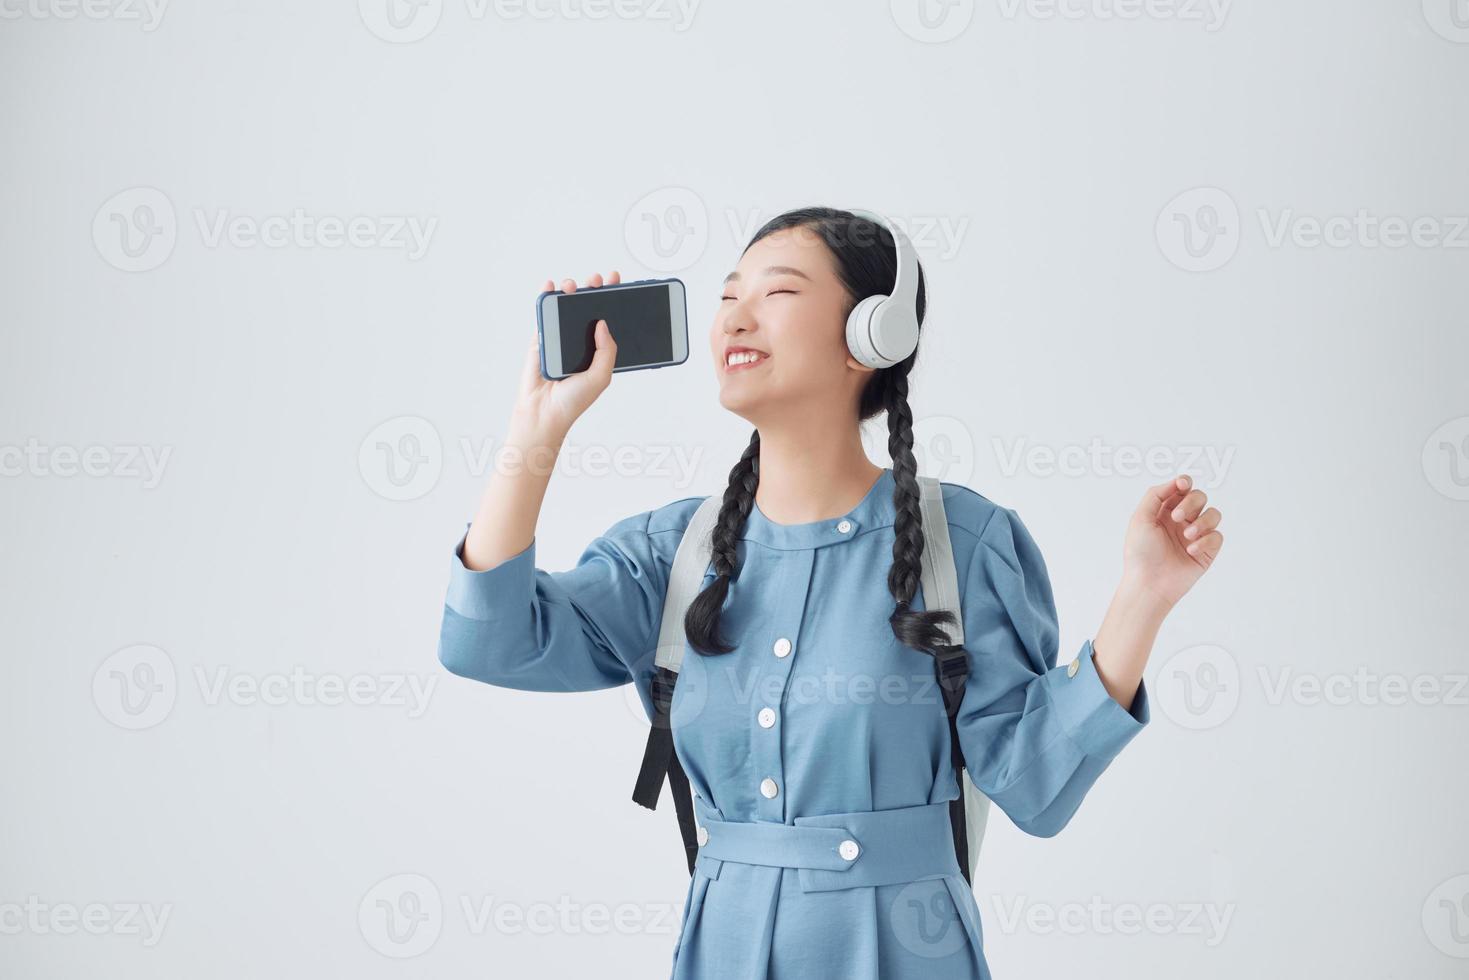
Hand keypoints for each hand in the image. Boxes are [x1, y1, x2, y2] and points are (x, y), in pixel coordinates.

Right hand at [514, 271, 620, 440]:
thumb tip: (603, 322)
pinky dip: (546, 296)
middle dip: (593, 289)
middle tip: (597, 281)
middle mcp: (581, 340)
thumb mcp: (601, 376)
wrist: (543, 412)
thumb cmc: (573, 401)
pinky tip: (550, 286)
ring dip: (570, 290)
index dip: (613, 300)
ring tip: (573, 285)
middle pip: (588, 307)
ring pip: (566, 306)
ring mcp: (561, 337)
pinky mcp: (542, 338)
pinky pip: (544, 314)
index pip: (608, 318)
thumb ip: (607, 350)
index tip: (618, 283)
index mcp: (598, 349)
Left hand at [1120, 474, 1224, 608]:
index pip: (1182, 489)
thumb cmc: (1140, 553)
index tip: (1182, 484)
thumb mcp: (1140, 518)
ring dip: (1203, 521)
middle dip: (1192, 502)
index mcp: (1165, 511)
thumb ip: (1156, 495)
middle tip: (1177, 517)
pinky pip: (1217, 536)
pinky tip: (1191, 550)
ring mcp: (1196, 535)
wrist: (1149, 583)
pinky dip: (1206, 540)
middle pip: (1200, 497)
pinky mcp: (1207, 551)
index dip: (1185, 482)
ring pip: (1213, 514)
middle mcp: (1182, 521)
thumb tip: (1176, 482)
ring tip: (1187, 535)